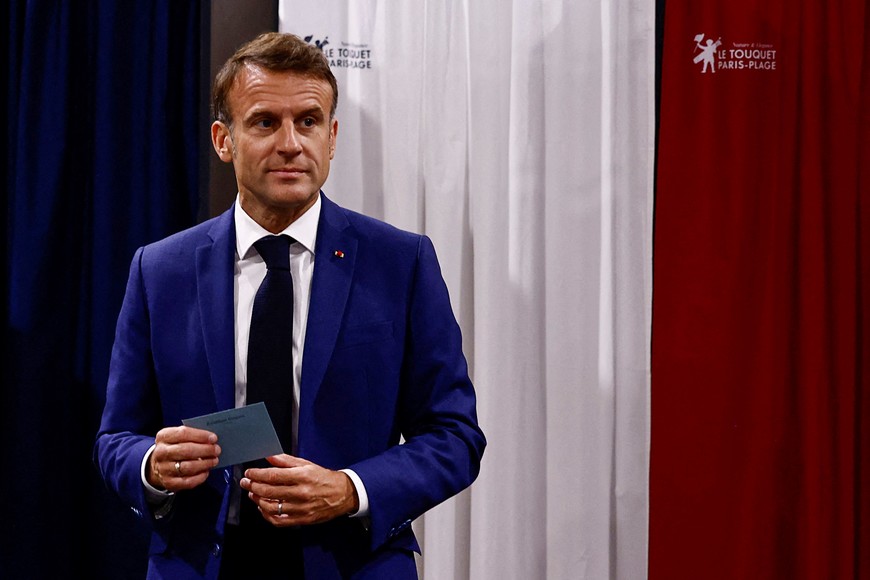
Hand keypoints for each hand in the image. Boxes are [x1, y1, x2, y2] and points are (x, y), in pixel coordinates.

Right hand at [147, 426, 220, 491]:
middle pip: (186, 450)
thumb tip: (211, 439)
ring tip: (214, 460)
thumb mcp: (177, 437)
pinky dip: (200, 477)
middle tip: (216, 450)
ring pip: (188, 467)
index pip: (183, 433)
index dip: (200, 435)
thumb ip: (192, 436)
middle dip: (205, 450)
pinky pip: (188, 481)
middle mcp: (161, 453)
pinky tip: (206, 471)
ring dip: (205, 463)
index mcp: (163, 437)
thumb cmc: (173, 448)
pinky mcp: (169, 483)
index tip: (213, 438)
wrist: (157, 466)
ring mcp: (164, 469)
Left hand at [240, 454, 358, 526]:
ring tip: (253, 494)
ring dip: (258, 500)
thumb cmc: (324, 478)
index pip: (273, 475)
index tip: (249, 473)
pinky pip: (279, 521)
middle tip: (246, 482)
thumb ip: (286, 460)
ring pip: (271, 507)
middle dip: (253, 486)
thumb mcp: (306, 464)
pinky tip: (263, 508)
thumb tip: (269, 456)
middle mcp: (301, 493)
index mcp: (302, 476)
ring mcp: (301, 508)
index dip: (257, 474)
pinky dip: (267, 515)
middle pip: (269, 492)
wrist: (343, 494)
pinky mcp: (302, 520)